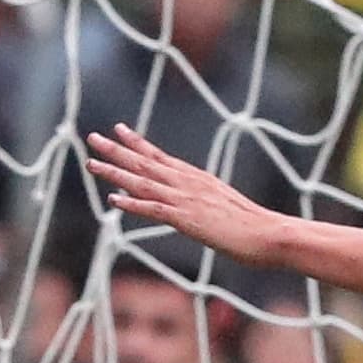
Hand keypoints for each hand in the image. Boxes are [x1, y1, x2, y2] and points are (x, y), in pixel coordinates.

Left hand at [91, 124, 288, 264]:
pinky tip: (113, 201)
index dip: (137, 142)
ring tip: (91, 163)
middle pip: (145, 163)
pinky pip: (153, 209)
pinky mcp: (187, 219)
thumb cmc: (254, 225)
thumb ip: (207, 202)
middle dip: (116, 150)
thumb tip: (198, 207)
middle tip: (92, 137)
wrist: (270, 233)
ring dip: (115, 172)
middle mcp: (188, 183)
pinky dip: (132, 204)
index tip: (119, 129)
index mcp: (197, 178)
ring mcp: (187, 199)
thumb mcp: (226, 206)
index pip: (160, 156)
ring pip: (143, 182)